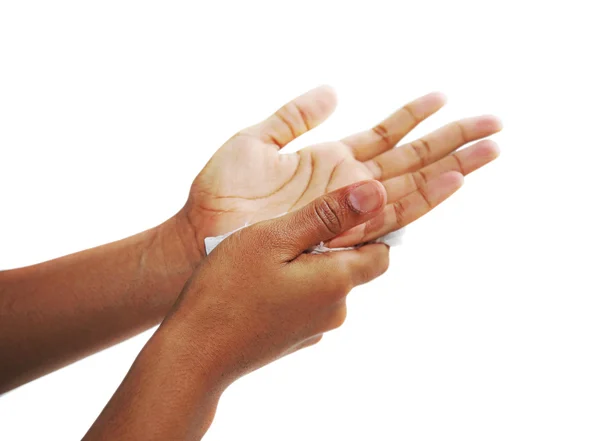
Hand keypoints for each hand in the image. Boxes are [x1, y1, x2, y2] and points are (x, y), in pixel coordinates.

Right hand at [167, 179, 407, 383]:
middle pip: (350, 266)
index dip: (366, 228)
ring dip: (306, 265)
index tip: (335, 213)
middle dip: (328, 244)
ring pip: (324, 283)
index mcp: (337, 282)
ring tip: (265, 257)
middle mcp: (335, 310)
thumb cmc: (228, 290)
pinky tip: (258, 283)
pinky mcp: (295, 339)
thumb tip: (377, 191)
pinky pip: (306, 302)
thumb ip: (326, 215)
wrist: (194, 354)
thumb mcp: (275, 237)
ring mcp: (315, 329)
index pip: (381, 251)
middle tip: (286, 230)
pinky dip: (292, 287)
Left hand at [182, 86, 500, 251]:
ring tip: (490, 149)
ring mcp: (348, 209)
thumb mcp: (256, 139)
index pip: (385, 135)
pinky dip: (422, 198)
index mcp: (332, 160)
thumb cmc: (222, 194)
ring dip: (452, 167)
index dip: (415, 117)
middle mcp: (349, 186)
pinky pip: (390, 214)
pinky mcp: (341, 231)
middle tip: (495, 125)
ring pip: (412, 185)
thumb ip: (295, 115)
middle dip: (452, 143)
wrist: (203, 236)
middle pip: (411, 161)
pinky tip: (451, 182)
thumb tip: (334, 90)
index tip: (445, 98)